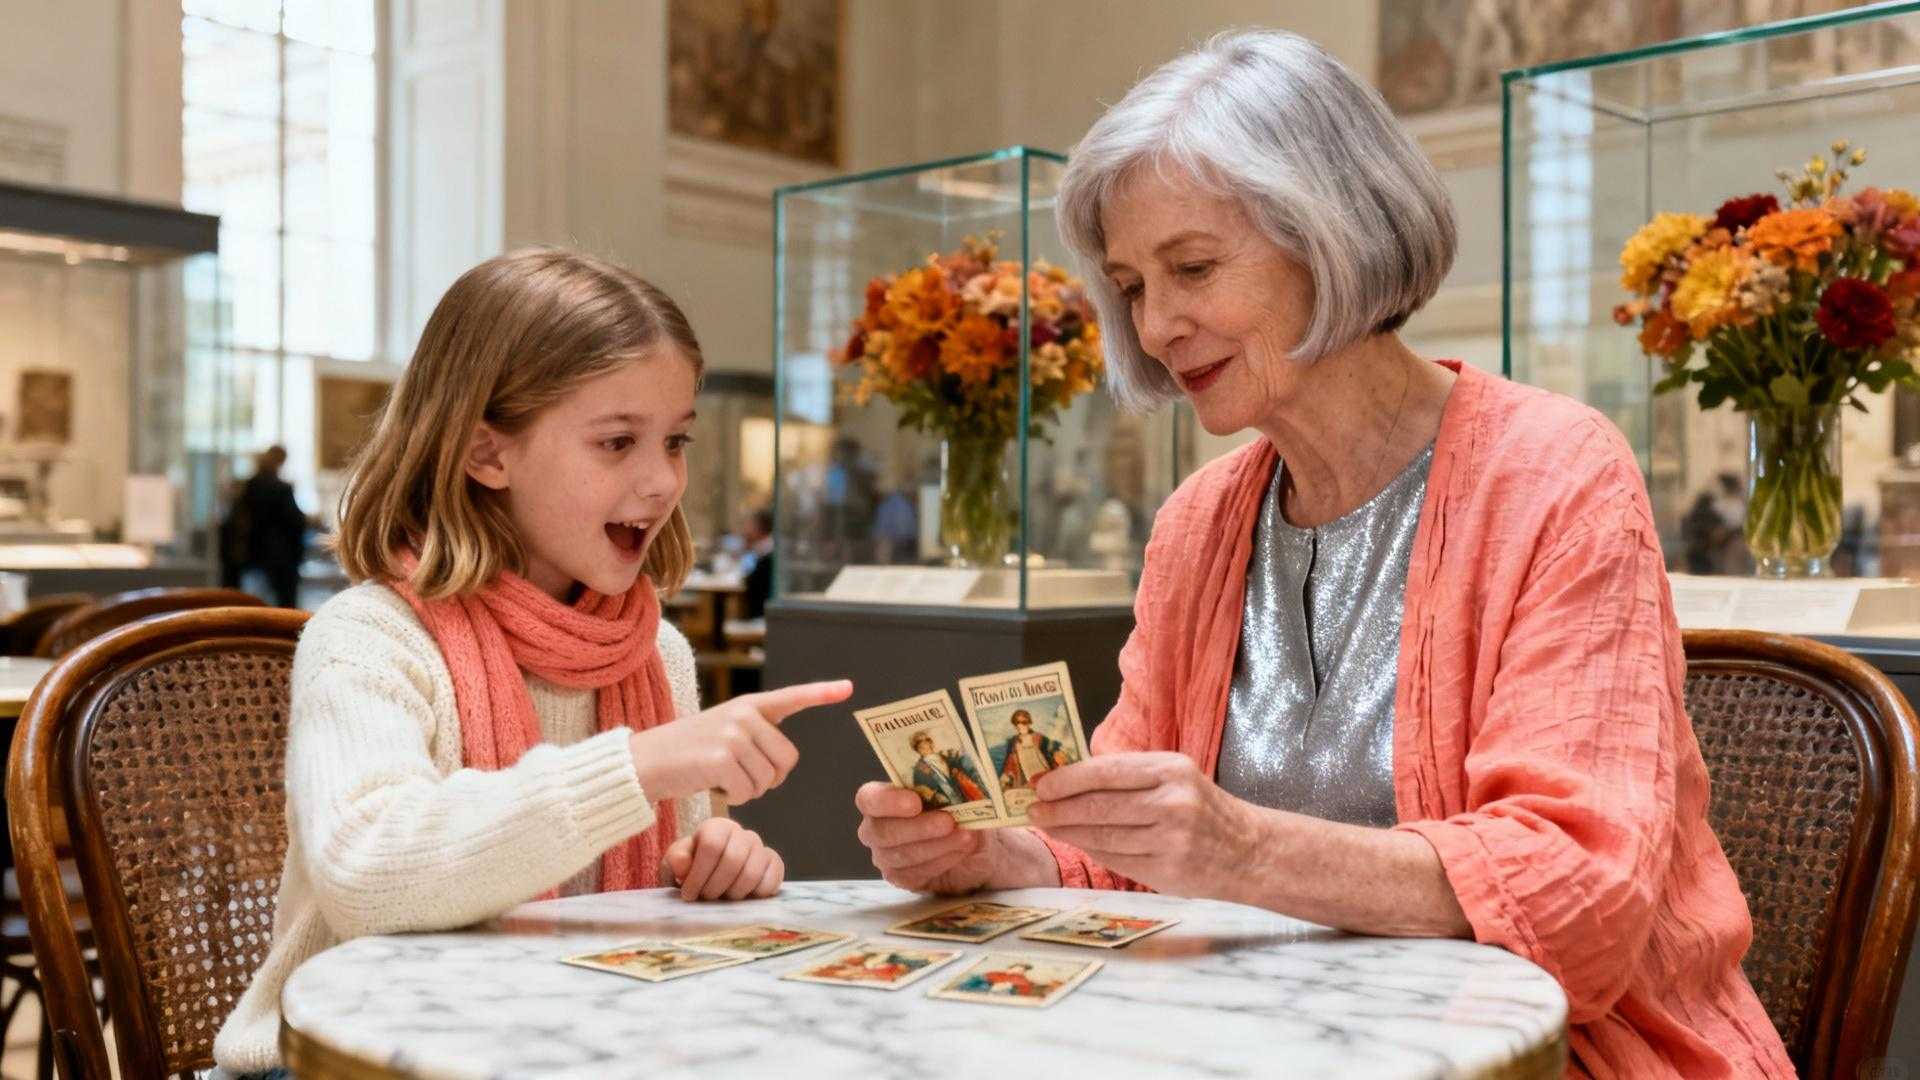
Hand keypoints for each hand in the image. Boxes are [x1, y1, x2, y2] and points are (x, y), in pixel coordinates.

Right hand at [629, 680, 852, 804]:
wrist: (645, 762)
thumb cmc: (689, 754)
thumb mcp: (724, 733)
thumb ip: (755, 737)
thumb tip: (784, 763)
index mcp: (749, 705)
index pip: (791, 697)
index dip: (821, 694)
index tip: (848, 688)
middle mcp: (744, 714)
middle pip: (787, 761)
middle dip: (769, 777)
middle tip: (738, 773)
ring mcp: (732, 734)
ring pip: (768, 780)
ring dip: (748, 789)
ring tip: (719, 775)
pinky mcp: (721, 758)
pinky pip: (747, 791)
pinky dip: (733, 797)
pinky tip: (711, 783)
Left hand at [660, 817, 784, 900]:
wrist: (712, 878)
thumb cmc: (692, 869)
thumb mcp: (675, 863)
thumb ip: (676, 860)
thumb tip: (683, 864)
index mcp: (717, 827)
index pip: (712, 845)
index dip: (698, 874)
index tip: (688, 894)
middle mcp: (743, 834)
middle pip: (733, 860)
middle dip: (715, 886)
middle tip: (706, 898)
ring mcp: (761, 849)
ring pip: (752, 873)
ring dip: (734, 894)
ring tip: (723, 898)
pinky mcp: (774, 865)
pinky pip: (771, 880)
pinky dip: (756, 895)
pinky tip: (743, 898)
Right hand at [853, 783, 996, 893]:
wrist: (980, 846)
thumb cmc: (965, 812)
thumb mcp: (963, 795)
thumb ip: (952, 787)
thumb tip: (958, 784)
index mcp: (884, 798)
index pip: (868, 799)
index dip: (888, 801)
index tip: (915, 802)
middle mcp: (877, 828)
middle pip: (881, 831)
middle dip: (918, 827)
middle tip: (948, 822)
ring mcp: (886, 856)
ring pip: (899, 855)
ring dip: (936, 845)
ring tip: (965, 837)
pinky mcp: (901, 878)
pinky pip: (912, 874)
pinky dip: (940, 861)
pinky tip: (960, 852)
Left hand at [1027, 752, 1254, 898]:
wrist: (1247, 851)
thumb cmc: (1201, 808)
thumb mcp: (1174, 777)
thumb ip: (1129, 777)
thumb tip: (1068, 780)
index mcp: (1171, 770)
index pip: (1106, 771)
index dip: (1068, 779)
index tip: (1040, 783)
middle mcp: (1172, 803)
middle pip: (1100, 806)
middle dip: (1059, 808)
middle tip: (1033, 808)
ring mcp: (1171, 840)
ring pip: (1103, 835)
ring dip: (1068, 831)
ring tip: (1047, 825)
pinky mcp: (1167, 871)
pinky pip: (1116, 858)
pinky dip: (1091, 849)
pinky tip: (1076, 842)